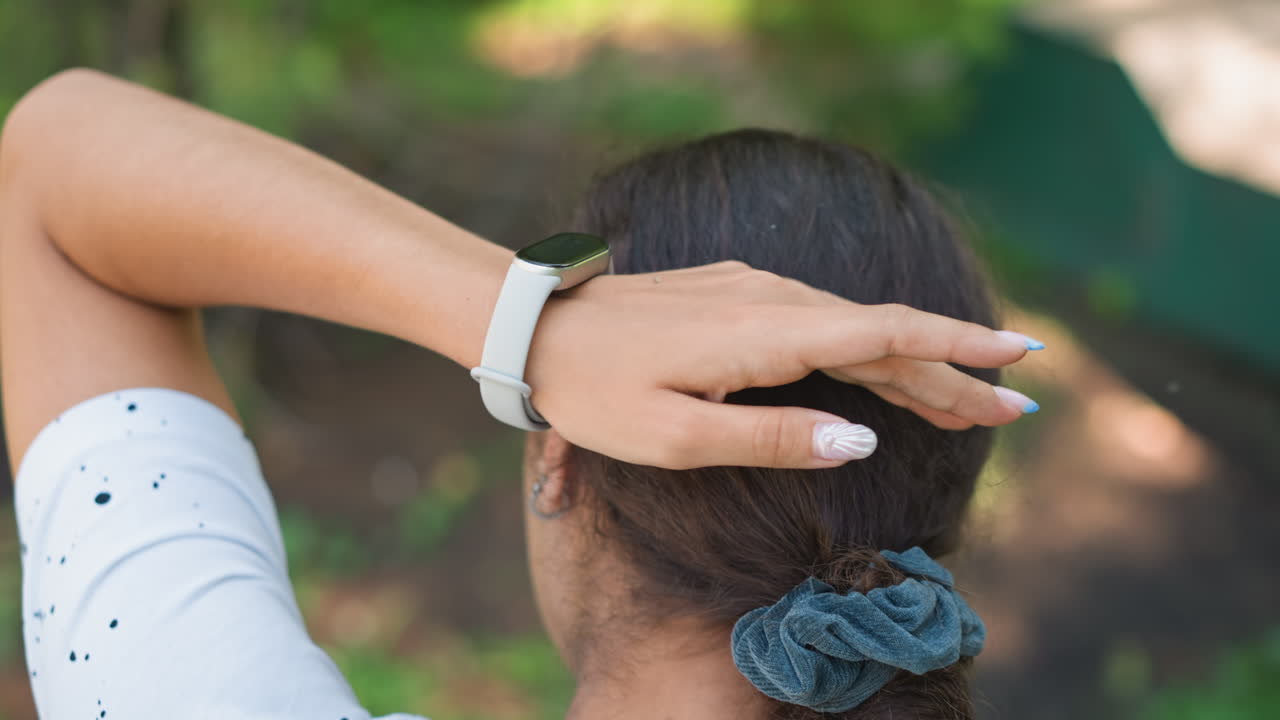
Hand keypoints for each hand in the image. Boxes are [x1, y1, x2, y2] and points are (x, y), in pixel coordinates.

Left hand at [525, 261, 1037, 469]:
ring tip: (965, 399)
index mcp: (765, 335)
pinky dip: (863, 347)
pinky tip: (883, 365)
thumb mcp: (678, 438)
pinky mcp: (736, 290)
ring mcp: (753, 288)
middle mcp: (771, 299)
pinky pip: (819, 319)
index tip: (1022, 361)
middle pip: (882, 335)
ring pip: (852, 327)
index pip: (886, 335)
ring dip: (910, 363)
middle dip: (951, 373)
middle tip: (1014, 408)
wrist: (537, 327)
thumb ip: (775, 438)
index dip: (958, 349)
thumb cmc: (599, 392)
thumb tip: (866, 439)